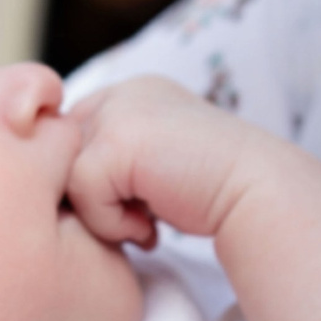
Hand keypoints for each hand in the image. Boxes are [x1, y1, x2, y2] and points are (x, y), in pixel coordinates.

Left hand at [65, 75, 282, 245]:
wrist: (261, 196)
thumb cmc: (211, 193)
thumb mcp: (155, 165)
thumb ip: (114, 163)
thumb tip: (60, 191)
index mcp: (132, 93)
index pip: (72, 139)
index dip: (92, 183)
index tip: (134, 209)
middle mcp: (122, 91)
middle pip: (60, 155)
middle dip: (91, 197)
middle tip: (135, 222)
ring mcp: (119, 111)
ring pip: (64, 174)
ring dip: (101, 213)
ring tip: (145, 225)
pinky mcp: (118, 139)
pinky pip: (81, 190)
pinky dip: (110, 222)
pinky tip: (150, 229)